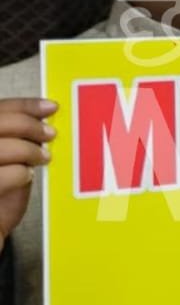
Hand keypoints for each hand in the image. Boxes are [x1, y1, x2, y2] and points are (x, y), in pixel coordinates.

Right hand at [0, 98, 55, 252]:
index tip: (50, 107)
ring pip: (2, 148)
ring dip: (29, 151)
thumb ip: (17, 140)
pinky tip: (27, 176)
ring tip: (42, 159)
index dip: (24, 106)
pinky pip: (4, 175)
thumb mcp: (9, 161)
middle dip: (29, 125)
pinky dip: (21, 173)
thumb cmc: (1, 198)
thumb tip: (44, 120)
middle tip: (50, 134)